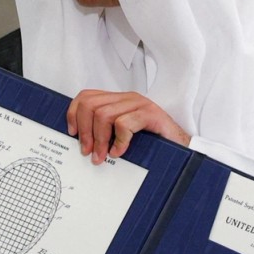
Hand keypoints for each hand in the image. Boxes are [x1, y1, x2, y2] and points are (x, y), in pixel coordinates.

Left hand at [66, 90, 189, 163]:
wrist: (181, 147)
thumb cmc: (152, 143)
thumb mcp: (122, 136)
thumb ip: (104, 132)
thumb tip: (80, 143)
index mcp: (118, 101)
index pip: (86, 97)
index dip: (73, 114)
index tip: (72, 134)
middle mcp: (127, 99)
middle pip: (90, 105)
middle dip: (84, 131)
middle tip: (87, 151)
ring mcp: (139, 104)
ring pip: (103, 114)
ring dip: (99, 139)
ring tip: (101, 156)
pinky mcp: (150, 114)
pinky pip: (124, 124)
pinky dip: (118, 141)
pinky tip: (119, 152)